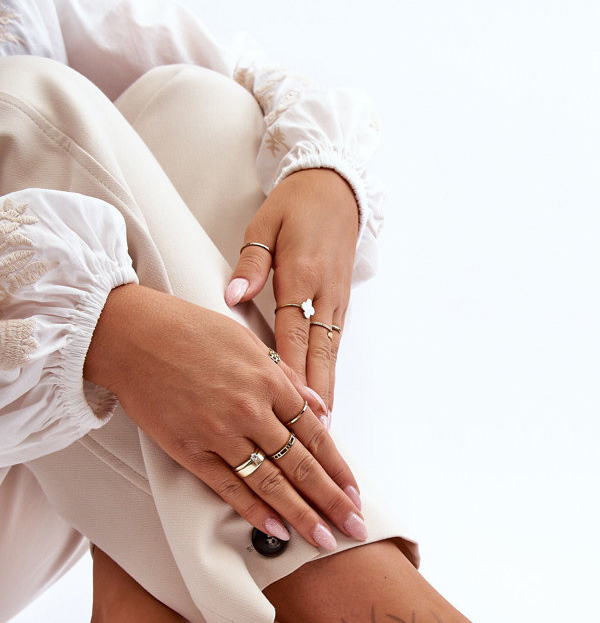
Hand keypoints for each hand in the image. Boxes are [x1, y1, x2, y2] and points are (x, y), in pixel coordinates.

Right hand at [84, 284, 365, 549]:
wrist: (131, 335)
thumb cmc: (188, 330)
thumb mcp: (247, 341)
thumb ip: (286, 378)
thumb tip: (319, 408)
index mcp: (269, 380)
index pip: (316, 435)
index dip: (339, 468)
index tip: (355, 491)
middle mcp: (251, 410)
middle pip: (301, 465)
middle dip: (332, 500)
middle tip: (354, 526)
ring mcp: (220, 433)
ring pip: (271, 483)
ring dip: (301, 515)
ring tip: (324, 539)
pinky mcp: (190, 450)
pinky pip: (229, 487)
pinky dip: (255, 511)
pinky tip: (277, 530)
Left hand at [225, 169, 357, 412]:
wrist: (336, 189)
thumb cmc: (295, 206)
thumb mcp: (265, 225)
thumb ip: (251, 263)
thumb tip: (234, 296)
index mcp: (302, 273)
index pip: (294, 330)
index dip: (293, 369)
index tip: (290, 403)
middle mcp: (324, 293)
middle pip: (319, 352)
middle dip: (317, 394)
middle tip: (315, 433)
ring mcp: (337, 300)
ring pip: (332, 353)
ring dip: (329, 390)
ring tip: (326, 430)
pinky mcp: (341, 303)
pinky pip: (335, 344)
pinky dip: (331, 373)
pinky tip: (327, 399)